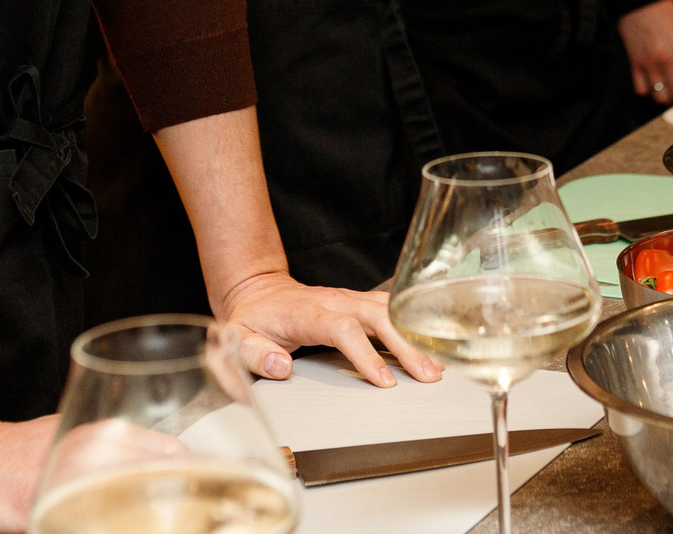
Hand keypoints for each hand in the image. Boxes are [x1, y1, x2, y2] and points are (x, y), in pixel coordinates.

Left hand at [216, 269, 440, 388]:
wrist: (257, 290)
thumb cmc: (250, 319)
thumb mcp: (236, 339)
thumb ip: (253, 356)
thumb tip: (283, 367)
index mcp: (306, 312)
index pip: (342, 328)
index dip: (365, 353)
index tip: (383, 381)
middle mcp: (333, 300)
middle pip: (376, 316)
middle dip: (405, 345)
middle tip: (427, 375)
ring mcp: (348, 299)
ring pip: (388, 310)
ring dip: (413, 336)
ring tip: (436, 366)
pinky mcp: (357, 303)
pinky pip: (389, 310)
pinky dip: (409, 325)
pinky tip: (428, 346)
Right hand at [620, 0, 672, 101]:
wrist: (641, 1)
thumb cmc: (668, 13)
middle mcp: (667, 61)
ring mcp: (649, 65)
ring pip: (660, 98)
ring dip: (668, 96)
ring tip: (671, 87)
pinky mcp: (635, 65)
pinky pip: (641, 90)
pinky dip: (648, 91)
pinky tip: (654, 82)